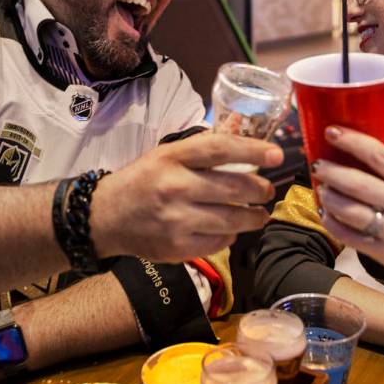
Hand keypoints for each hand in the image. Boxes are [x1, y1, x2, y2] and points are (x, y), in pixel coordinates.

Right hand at [91, 132, 282, 261]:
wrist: (106, 217)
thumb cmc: (143, 181)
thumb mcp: (166, 155)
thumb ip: (202, 149)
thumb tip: (243, 135)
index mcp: (172, 158)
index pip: (221, 149)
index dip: (253, 150)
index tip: (277, 154)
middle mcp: (176, 187)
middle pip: (235, 187)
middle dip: (260, 189)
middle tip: (267, 190)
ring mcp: (177, 220)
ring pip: (233, 219)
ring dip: (254, 217)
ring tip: (259, 213)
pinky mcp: (177, 247)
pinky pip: (219, 242)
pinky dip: (231, 236)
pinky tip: (231, 229)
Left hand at [314, 126, 383, 277]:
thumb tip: (354, 145)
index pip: (379, 155)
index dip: (352, 141)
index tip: (331, 132)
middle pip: (359, 184)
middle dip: (332, 172)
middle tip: (316, 165)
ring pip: (351, 211)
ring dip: (329, 198)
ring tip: (320, 188)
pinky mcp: (382, 252)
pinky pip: (349, 237)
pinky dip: (332, 224)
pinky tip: (324, 213)